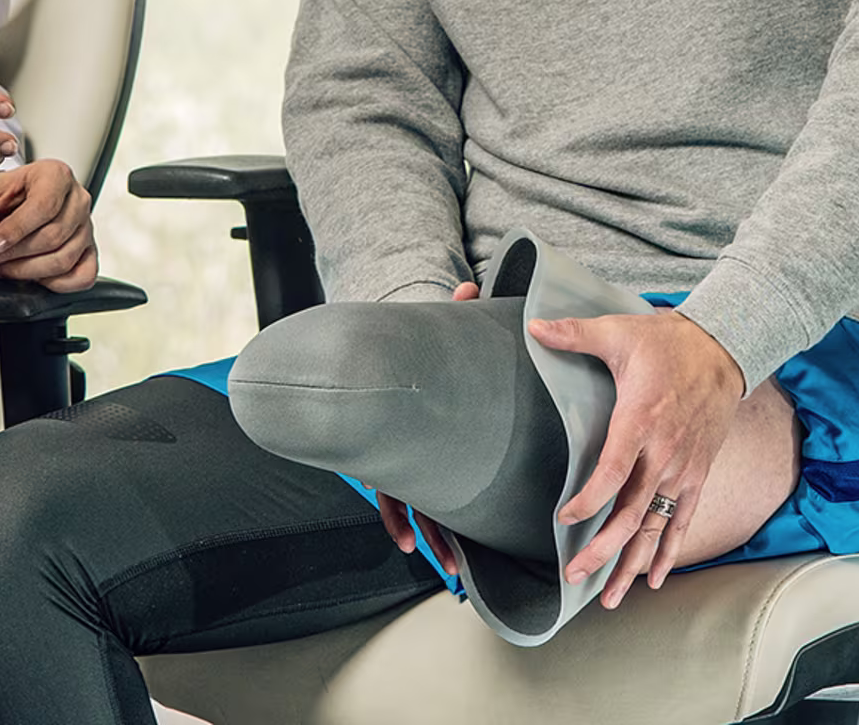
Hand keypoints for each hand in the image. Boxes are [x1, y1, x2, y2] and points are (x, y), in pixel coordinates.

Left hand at [0, 159, 97, 292]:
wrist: (1, 215)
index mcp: (55, 175)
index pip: (44, 206)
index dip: (16, 230)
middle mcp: (77, 199)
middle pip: (54, 236)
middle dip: (14, 254)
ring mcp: (86, 227)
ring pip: (64, 259)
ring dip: (26, 271)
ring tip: (0, 268)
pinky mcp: (88, 252)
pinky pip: (82, 277)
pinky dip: (55, 284)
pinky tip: (30, 278)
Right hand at [376, 279, 478, 574]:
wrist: (398, 356)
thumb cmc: (416, 349)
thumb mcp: (432, 331)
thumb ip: (454, 312)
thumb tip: (468, 288)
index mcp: (400, 426)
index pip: (390, 478)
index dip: (395, 512)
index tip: (407, 539)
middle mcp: (399, 448)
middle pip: (406, 501)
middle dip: (425, 533)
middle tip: (439, 562)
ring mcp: (408, 457)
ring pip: (416, 508)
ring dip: (434, 539)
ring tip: (454, 570)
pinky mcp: (422, 460)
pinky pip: (421, 499)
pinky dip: (429, 523)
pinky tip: (441, 547)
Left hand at [528, 308, 744, 607]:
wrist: (721, 348)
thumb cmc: (666, 342)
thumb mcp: (619, 332)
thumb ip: (575, 334)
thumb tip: (534, 326)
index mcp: (640, 421)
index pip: (612, 473)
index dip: (589, 501)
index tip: (564, 520)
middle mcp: (663, 453)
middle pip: (632, 513)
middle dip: (603, 550)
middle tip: (575, 576)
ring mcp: (683, 468)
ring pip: (656, 526)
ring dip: (632, 563)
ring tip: (609, 596)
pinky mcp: (697, 473)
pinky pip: (683, 520)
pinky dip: (669, 551)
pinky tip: (653, 579)